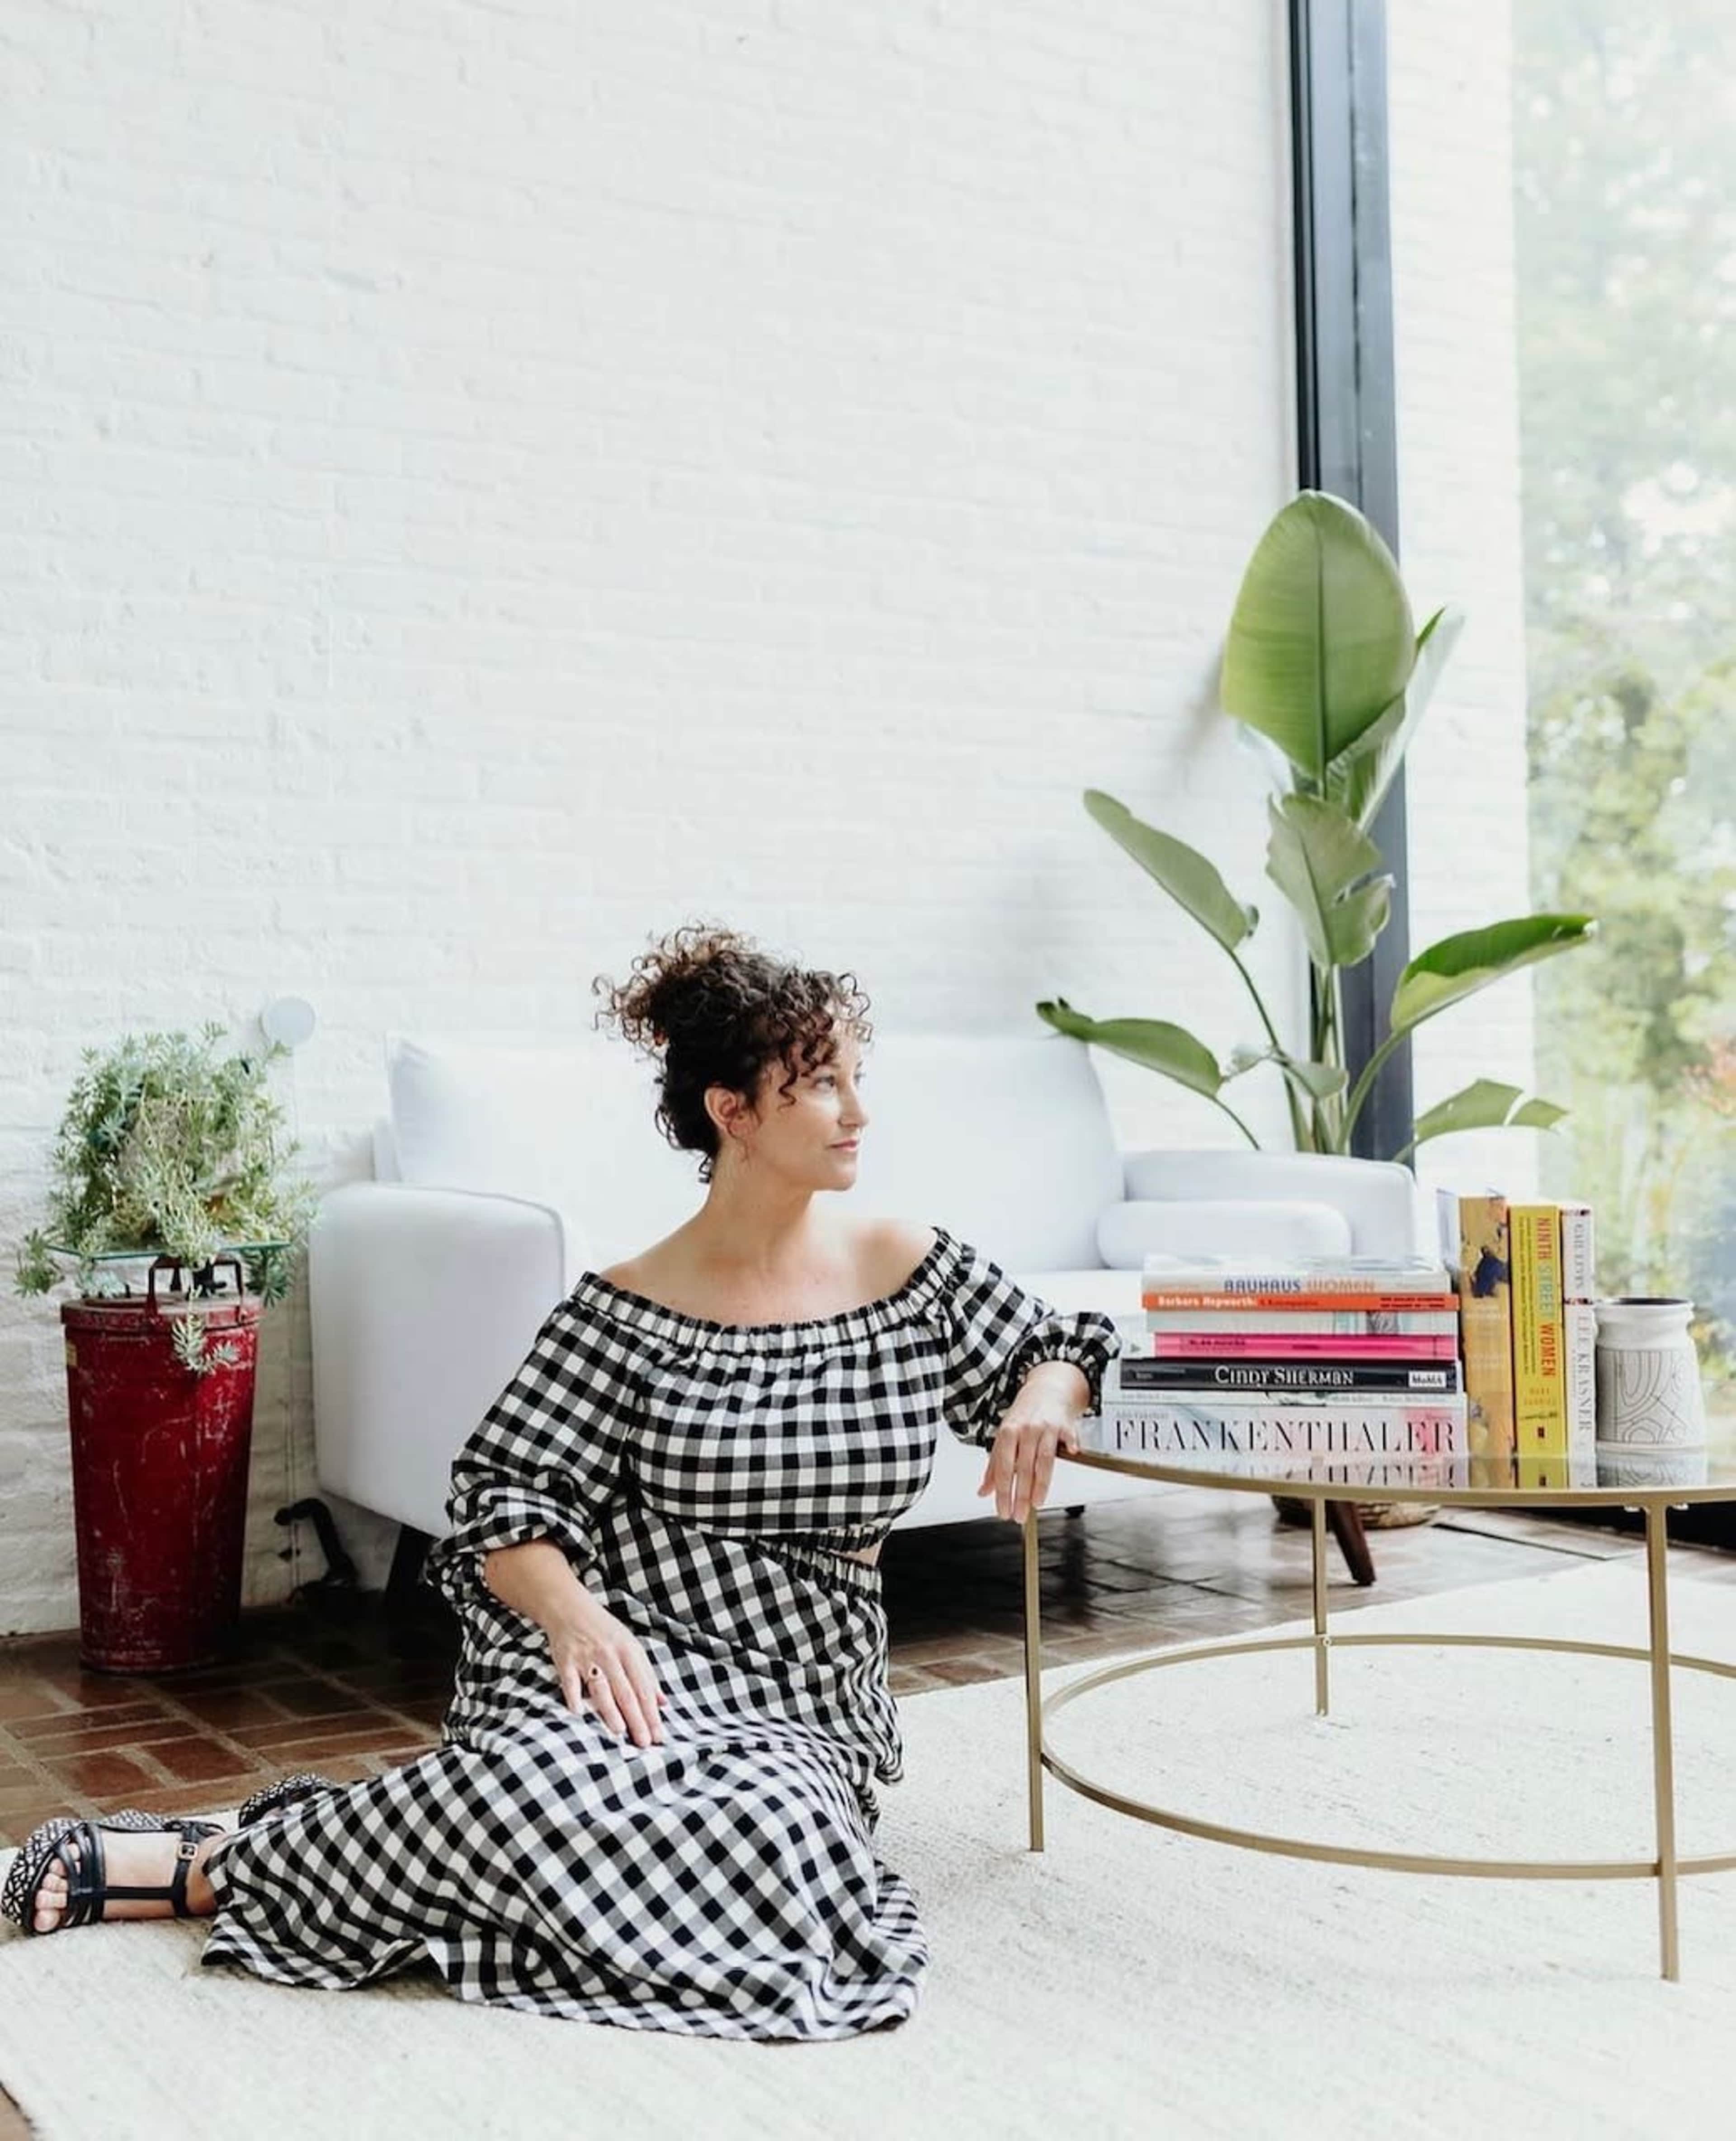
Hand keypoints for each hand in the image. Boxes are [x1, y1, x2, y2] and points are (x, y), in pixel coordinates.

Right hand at [547, 1604, 669, 1747]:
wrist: (570, 1608)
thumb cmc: (604, 1631)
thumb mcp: (630, 1647)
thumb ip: (646, 1675)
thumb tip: (663, 1703)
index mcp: (629, 1651)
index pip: (644, 1688)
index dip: (651, 1713)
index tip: (658, 1736)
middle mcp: (610, 1654)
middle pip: (626, 1692)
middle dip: (636, 1719)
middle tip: (644, 1742)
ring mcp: (587, 1657)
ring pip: (601, 1688)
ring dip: (610, 1710)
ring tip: (620, 1731)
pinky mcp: (565, 1659)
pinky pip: (570, 1680)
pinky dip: (573, 1696)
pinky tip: (578, 1712)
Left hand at [976, 1379, 1084, 1523]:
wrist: (1046, 1389)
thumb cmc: (1023, 1416)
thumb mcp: (1004, 1436)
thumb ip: (994, 1466)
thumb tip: (983, 1492)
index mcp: (1007, 1433)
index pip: (1002, 1468)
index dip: (1002, 1492)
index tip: (1003, 1511)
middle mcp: (1025, 1430)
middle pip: (1022, 1468)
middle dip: (1020, 1495)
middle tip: (1019, 1515)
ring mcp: (1045, 1427)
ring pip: (1044, 1460)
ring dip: (1040, 1485)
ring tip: (1036, 1504)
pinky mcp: (1065, 1425)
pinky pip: (1068, 1440)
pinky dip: (1070, 1446)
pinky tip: (1072, 1455)